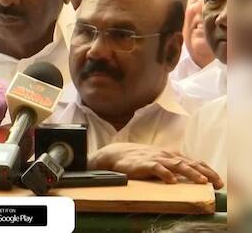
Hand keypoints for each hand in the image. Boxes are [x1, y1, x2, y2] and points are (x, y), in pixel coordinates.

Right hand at [89, 142, 223, 188]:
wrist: (117, 154)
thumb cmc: (140, 159)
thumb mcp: (159, 160)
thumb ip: (173, 165)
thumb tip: (190, 174)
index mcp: (172, 155)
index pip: (195, 162)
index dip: (208, 170)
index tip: (220, 181)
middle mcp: (167, 156)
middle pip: (191, 164)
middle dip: (206, 173)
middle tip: (218, 182)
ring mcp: (156, 159)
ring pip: (177, 165)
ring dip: (191, 173)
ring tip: (201, 181)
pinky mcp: (144, 164)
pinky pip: (157, 168)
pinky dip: (165, 174)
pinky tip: (172, 181)